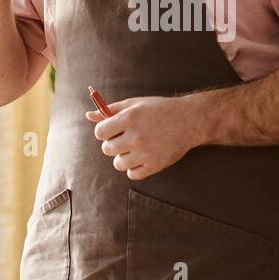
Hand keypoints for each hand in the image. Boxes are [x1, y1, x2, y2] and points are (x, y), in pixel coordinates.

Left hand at [85, 95, 204, 180]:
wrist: (190, 120)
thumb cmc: (159, 110)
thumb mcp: (135, 104)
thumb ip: (111, 110)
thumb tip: (88, 115)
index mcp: (129, 118)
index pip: (100, 132)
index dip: (104, 131)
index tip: (112, 130)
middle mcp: (136, 136)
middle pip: (107, 149)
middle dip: (113, 144)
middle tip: (126, 139)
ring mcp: (146, 153)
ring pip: (118, 164)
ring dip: (123, 157)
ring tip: (135, 148)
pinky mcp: (155, 165)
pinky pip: (132, 174)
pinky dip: (134, 168)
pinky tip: (143, 157)